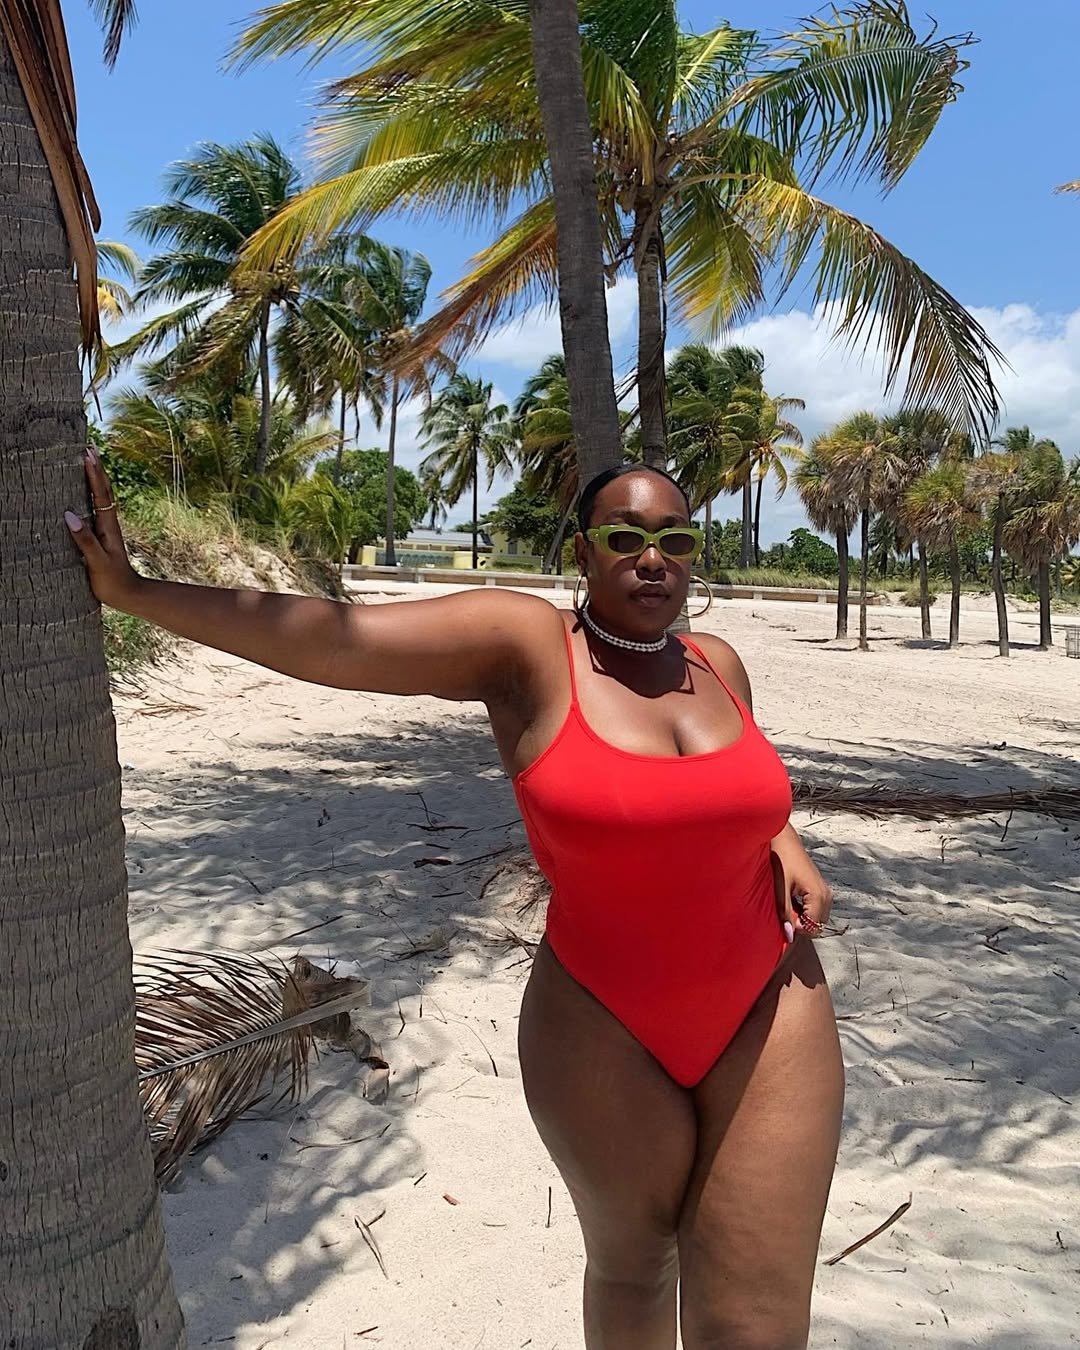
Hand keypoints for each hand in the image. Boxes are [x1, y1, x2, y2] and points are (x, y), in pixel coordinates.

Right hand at [64, 447, 142, 609]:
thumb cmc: (112, 581)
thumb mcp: (97, 561)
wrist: (129, 596)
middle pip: (103, 490)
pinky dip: (92, 494)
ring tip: (88, 461)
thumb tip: (69, 515)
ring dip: (95, 478)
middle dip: (96, 469)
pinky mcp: (102, 536)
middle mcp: (109, 524)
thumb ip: (85, 540)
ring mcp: (106, 529)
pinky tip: (85, 492)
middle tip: (89, 447)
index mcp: (108, 527)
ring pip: (101, 498)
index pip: (100, 494)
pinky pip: (96, 509)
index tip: (88, 454)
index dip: (94, 473)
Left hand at [771, 834, 833, 942]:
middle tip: (784, 911)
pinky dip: (805, 911)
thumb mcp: (780, 890)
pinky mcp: (822, 889)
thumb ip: (786, 914)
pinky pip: (816, 910)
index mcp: (818, 896)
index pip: (812, 928)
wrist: (784, 841)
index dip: (796, 928)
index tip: (783, 917)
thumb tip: (790, 938)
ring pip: (817, 919)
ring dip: (802, 918)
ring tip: (788, 903)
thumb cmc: (781, 861)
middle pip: (817, 926)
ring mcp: (826, 892)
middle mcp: (827, 895)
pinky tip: (792, 899)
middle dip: (800, 925)